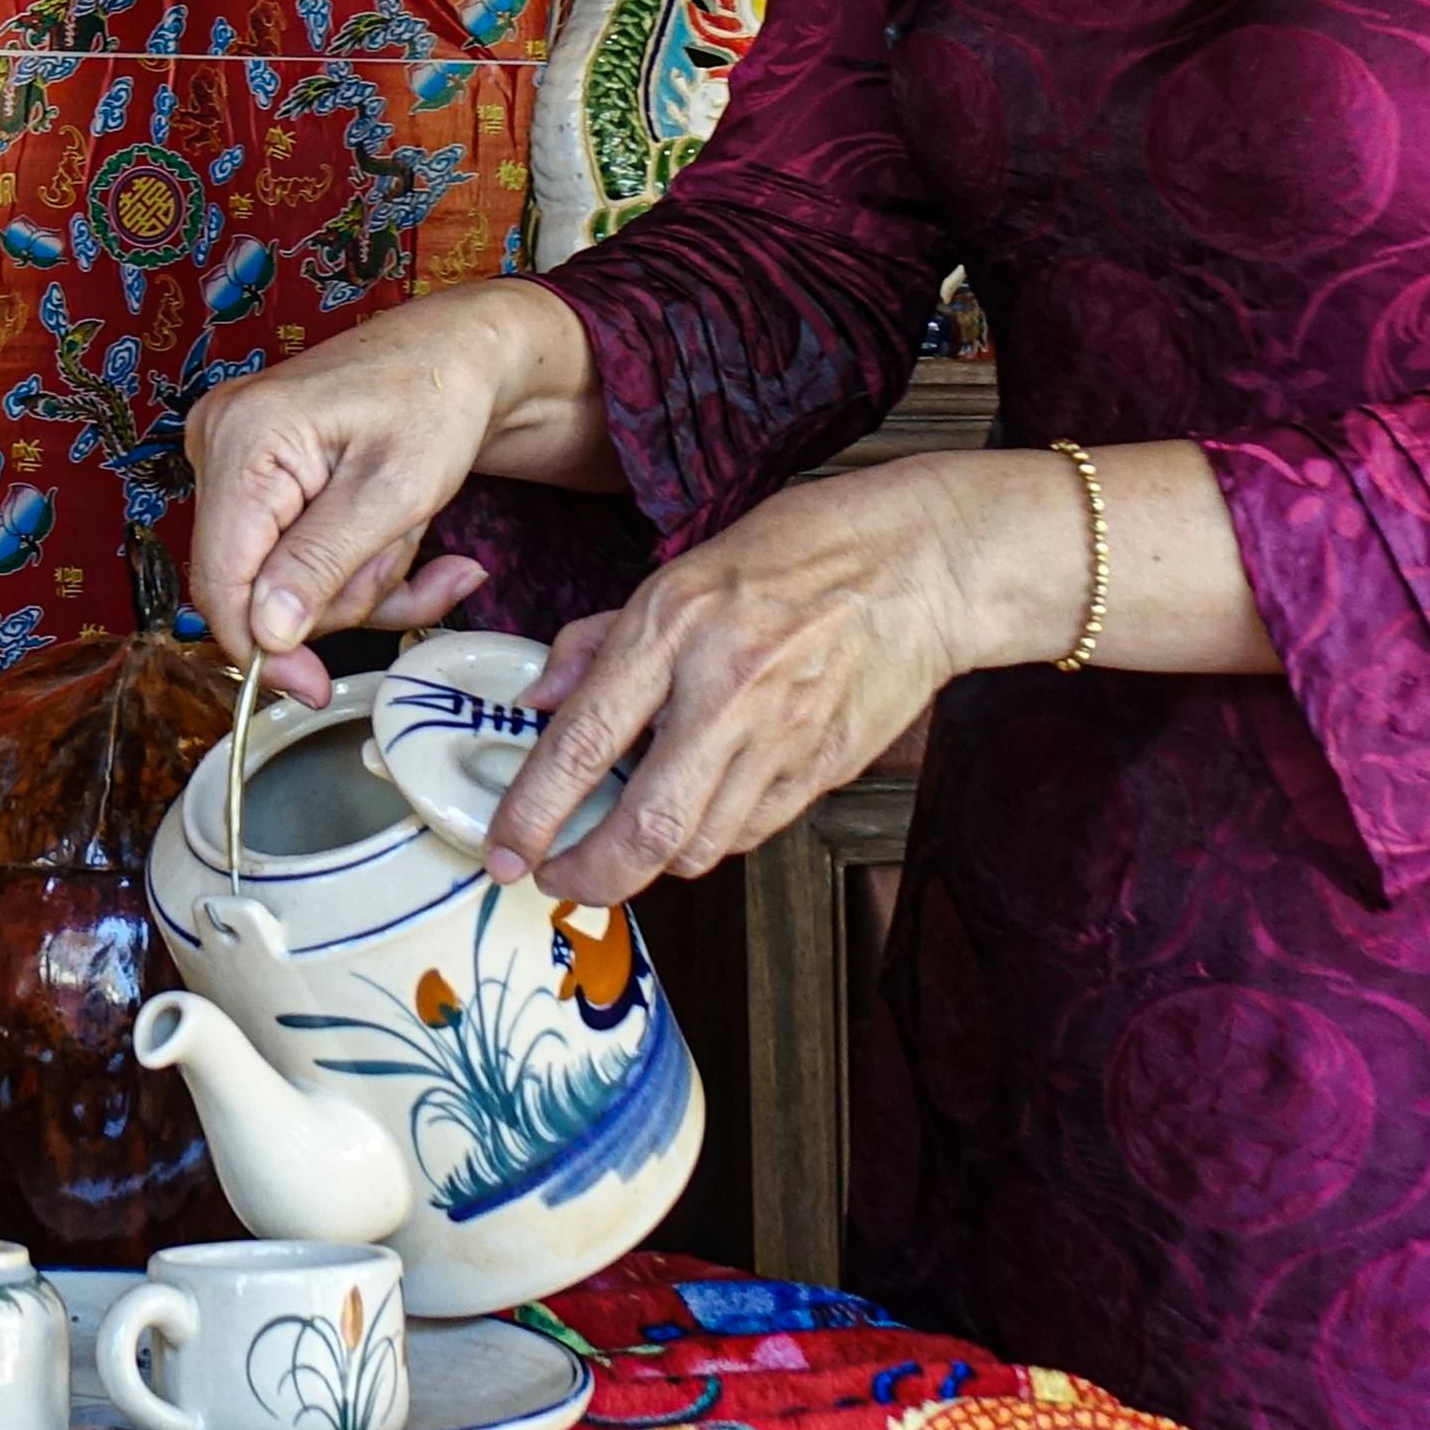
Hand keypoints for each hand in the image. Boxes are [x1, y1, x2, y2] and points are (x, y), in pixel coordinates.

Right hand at [184, 282, 585, 694]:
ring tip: (405, 529)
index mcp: (246, 437)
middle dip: (336, 592)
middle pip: (251, 584)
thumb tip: (266, 633)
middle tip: (400, 555)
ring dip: (353, 576)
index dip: (261, 648)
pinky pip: (290, 554)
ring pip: (277, 577)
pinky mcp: (256, 472)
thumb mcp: (395, 493)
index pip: (221, 579)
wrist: (462, 351)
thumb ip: (323, 564)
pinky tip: (402, 541)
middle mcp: (220, 442)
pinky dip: (349, 564)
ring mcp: (233, 456)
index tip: (314, 686)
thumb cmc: (438, 400)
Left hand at [482, 451, 1074, 903]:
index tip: (505, 849)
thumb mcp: (685, 566)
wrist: (924, 564)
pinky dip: (708, 838)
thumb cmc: (806, 550)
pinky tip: (693, 811)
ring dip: (648, 863)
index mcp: (676, 626)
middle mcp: (726, 690)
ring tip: (623, 841)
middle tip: (559, 880)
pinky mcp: (824, 770)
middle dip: (588, 875)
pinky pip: (748, 832)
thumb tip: (539, 695)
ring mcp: (782, 739)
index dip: (531, 813)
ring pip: (698, 846)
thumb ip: (603, 638)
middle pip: (644, 829)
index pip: (581, 742)